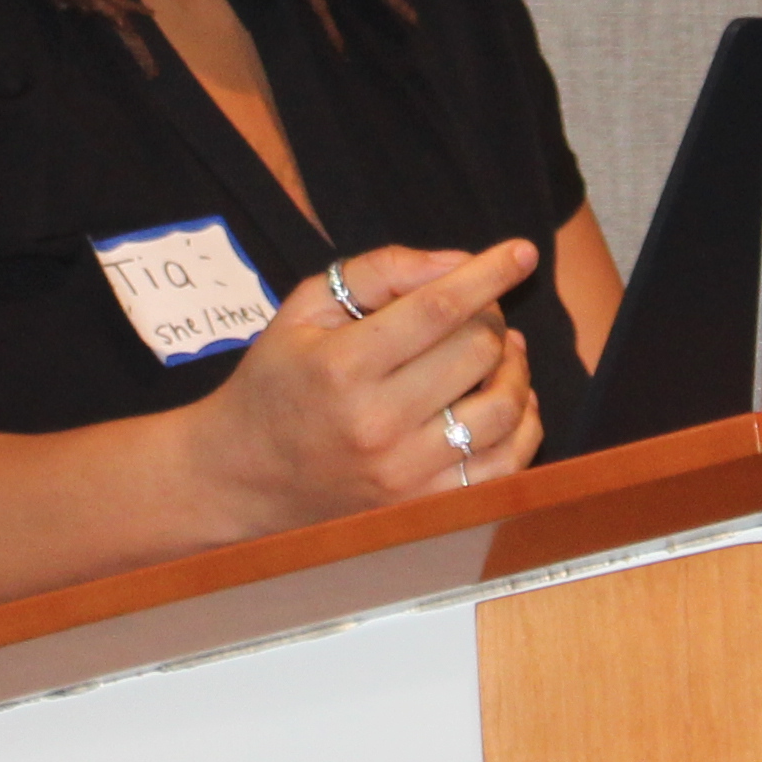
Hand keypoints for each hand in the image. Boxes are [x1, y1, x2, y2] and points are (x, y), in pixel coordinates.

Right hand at [185, 238, 546, 532]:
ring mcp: (404, 474)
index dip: (487, 275)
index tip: (521, 252)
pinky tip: (509, 398)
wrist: (239, 477)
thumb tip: (456, 263)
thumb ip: (380, 271)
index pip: (437, 309)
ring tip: (501, 349)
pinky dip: (522, 424)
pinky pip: (505, 464)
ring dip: (514, 367)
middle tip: (479, 311)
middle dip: (490, 318)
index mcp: (343, 366)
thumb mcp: (304, 308)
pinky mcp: (424, 509)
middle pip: (476, 352)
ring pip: (501, 407)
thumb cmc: (277, 381)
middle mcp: (376, 424)